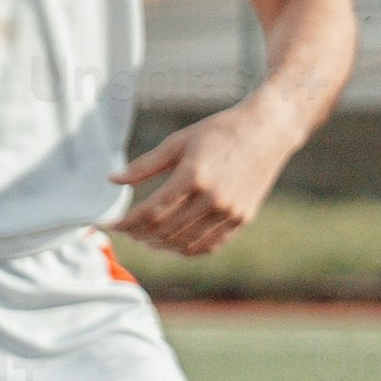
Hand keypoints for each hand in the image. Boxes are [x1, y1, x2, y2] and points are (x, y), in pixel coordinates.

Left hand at [111, 106, 287, 255]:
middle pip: (165, 231)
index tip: (112, 225)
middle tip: (127, 232)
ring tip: (146, 239)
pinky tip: (173, 244)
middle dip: (139, 235)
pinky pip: (210, 245)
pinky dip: (187, 249)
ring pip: (186, 244)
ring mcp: (230, 211)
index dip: (126, 223)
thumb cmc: (220, 131)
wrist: (268, 130)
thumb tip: (113, 180)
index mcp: (193, 177)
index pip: (150, 212)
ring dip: (160, 246)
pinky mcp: (243, 218)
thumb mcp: (178, 142)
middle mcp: (213, 198)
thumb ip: (144, 165)